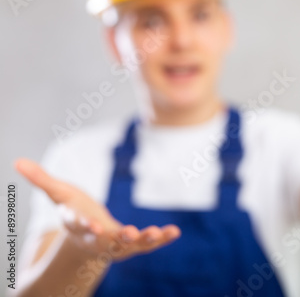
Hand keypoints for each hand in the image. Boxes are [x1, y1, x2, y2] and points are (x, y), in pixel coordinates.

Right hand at [15, 159, 180, 260]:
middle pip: (105, 240)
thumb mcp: (59, 195)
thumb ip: (41, 179)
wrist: (88, 237)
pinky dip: (161, 239)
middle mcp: (97, 238)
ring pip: (130, 246)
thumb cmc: (75, 211)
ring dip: (143, 240)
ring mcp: (116, 244)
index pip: (76, 225)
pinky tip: (175, 231)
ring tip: (155, 232)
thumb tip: (17, 160)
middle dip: (116, 237)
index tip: (88, 222)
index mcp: (78, 225)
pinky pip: (148, 243)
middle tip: (128, 233)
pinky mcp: (133, 244)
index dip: (81, 224)